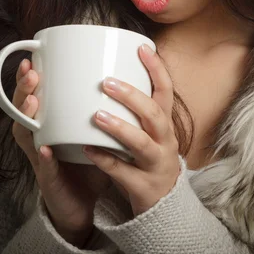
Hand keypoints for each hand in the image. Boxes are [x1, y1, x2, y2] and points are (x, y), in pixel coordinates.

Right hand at [12, 59, 111, 242]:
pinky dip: (44, 157)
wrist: (83, 203)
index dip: (28, 79)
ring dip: (27, 117)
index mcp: (50, 123)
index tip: (32, 58)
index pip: (34, 96)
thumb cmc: (89, 162)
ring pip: (26, 135)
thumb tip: (124, 74)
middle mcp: (39, 137)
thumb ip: (103, 108)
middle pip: (23, 110)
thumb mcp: (94, 130)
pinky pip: (44, 168)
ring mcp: (41, 159)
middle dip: (24, 90)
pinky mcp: (49, 180)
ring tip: (33, 101)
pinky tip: (45, 148)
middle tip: (32, 73)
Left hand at [82, 43, 180, 216]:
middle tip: (106, 82)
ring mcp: (156, 164)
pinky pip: (122, 172)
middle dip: (132, 97)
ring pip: (141, 143)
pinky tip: (87, 148)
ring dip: (119, 127)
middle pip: (154, 114)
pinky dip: (105, 159)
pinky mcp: (143, 186)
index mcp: (165, 123)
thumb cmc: (149, 158)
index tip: (142, 47)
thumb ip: (135, 109)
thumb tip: (109, 71)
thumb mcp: (150, 132)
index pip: (166, 90)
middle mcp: (165, 141)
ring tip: (96, 115)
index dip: (157, 68)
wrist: (164, 206)